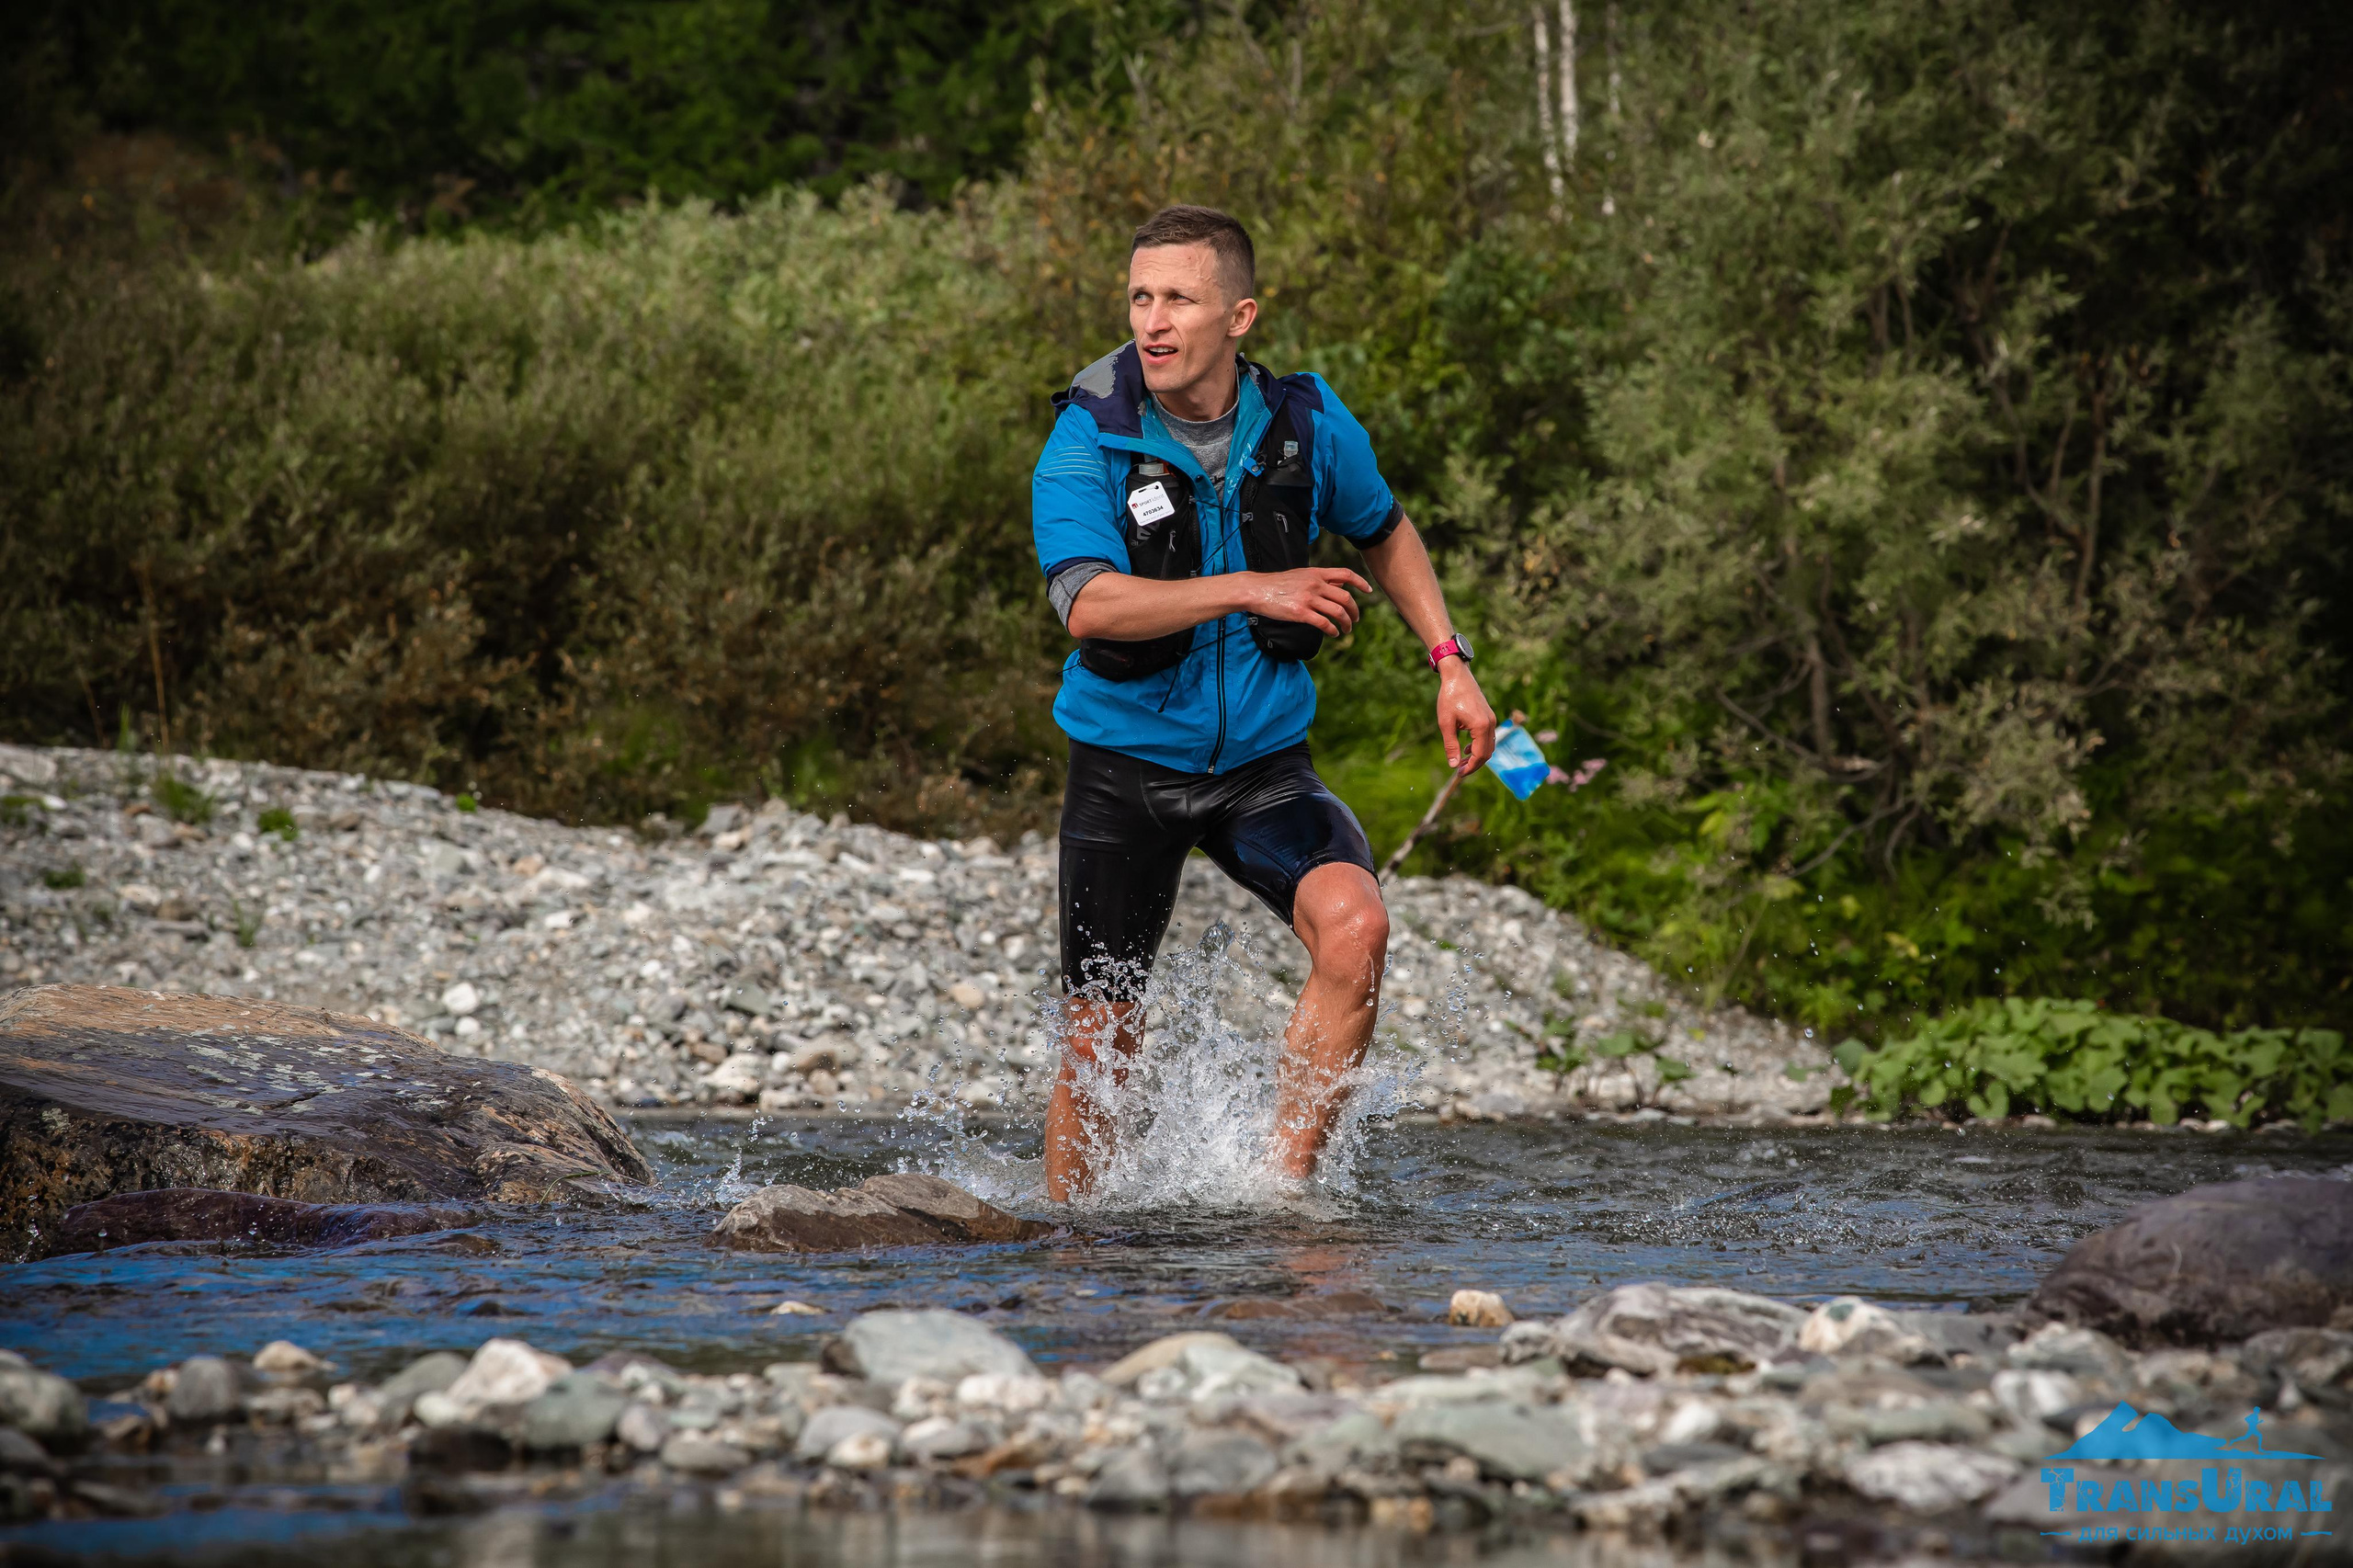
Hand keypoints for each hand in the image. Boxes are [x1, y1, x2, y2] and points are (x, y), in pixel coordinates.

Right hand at [1248, 568, 1369, 634]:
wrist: (1256, 589)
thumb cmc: (1277, 584)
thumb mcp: (1301, 575)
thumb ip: (1320, 580)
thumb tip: (1340, 585)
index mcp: (1316, 573)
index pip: (1345, 574)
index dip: (1360, 582)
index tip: (1368, 591)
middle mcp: (1315, 584)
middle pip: (1345, 597)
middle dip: (1354, 611)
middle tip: (1355, 619)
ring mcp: (1308, 598)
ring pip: (1338, 612)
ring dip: (1346, 623)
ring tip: (1346, 629)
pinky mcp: (1300, 613)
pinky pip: (1324, 623)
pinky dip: (1332, 630)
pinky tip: (1333, 633)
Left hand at [1437, 660, 1496, 774]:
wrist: (1457, 675)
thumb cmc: (1450, 697)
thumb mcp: (1446, 723)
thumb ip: (1450, 745)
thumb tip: (1453, 765)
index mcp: (1481, 727)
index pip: (1480, 755)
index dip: (1470, 767)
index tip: (1458, 774)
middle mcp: (1490, 724)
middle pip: (1487, 753)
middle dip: (1474, 764)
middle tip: (1459, 770)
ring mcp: (1491, 719)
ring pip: (1489, 746)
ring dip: (1477, 755)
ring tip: (1461, 761)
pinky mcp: (1489, 716)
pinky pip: (1488, 737)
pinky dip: (1479, 745)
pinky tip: (1466, 747)